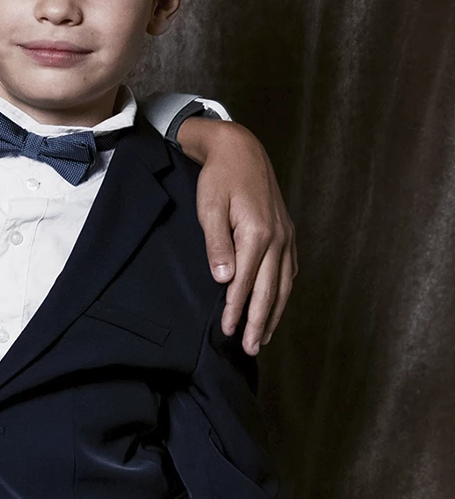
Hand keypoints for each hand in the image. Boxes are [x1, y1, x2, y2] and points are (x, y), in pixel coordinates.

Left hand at [176, 118, 296, 354]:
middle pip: (269, 290)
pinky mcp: (288, 233)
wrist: (241, 149)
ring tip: (265, 338)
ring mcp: (287, 236)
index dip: (237, 310)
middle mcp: (278, 238)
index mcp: (257, 234)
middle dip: (260, 323)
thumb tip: (224, 280)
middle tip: (252, 349)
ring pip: (283, 284)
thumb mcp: (209, 209)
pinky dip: (284, 292)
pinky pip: (290, 270)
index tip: (228, 332)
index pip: (245, 283)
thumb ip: (217, 245)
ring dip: (275, 313)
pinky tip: (277, 305)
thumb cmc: (219, 178)